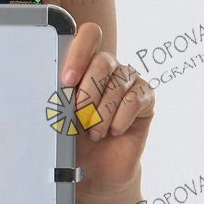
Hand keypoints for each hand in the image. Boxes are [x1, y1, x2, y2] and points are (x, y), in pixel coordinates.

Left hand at [61, 22, 156, 194]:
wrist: (98, 168)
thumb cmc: (75, 137)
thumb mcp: (61, 114)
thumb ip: (60, 95)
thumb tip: (57, 86)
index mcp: (85, 62)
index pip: (89, 35)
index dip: (79, 53)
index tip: (67, 81)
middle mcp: (110, 66)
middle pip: (103, 62)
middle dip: (88, 94)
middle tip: (80, 118)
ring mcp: (130, 79)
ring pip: (118, 84)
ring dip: (102, 113)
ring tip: (95, 132)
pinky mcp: (146, 97)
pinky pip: (134, 100)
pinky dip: (120, 119)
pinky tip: (114, 132)